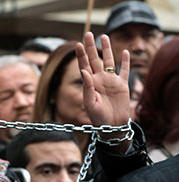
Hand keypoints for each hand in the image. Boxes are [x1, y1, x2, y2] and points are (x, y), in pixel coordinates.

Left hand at [77, 32, 130, 151]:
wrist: (112, 126)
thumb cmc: (98, 118)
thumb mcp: (90, 104)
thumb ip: (87, 87)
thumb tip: (84, 70)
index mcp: (90, 84)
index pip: (84, 66)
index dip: (81, 55)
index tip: (77, 44)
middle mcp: (99, 80)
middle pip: (95, 59)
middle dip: (91, 47)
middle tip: (88, 34)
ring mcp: (111, 82)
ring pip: (108, 62)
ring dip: (107, 49)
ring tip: (104, 36)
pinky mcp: (122, 86)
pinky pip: (124, 71)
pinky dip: (125, 62)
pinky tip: (124, 52)